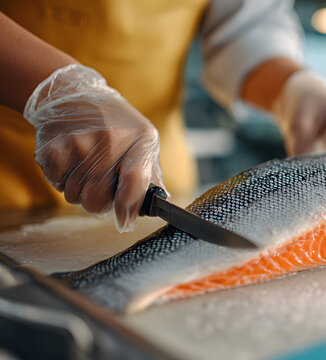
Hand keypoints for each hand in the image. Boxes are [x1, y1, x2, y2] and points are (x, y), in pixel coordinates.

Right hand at [23, 64, 163, 231]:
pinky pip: (56, 184)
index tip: (125, 222)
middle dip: (99, 201)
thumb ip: (151, 174)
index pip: (135, 182)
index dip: (128, 208)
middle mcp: (110, 140)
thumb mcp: (144, 140)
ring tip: (85, 167)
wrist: (74, 95)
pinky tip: (70, 160)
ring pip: (75, 196)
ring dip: (79, 191)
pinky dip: (61, 179)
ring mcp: (79, 143)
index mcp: (141, 139)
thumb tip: (162, 205)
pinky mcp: (53, 147)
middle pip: (98, 199)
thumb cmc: (116, 125)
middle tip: (100, 185)